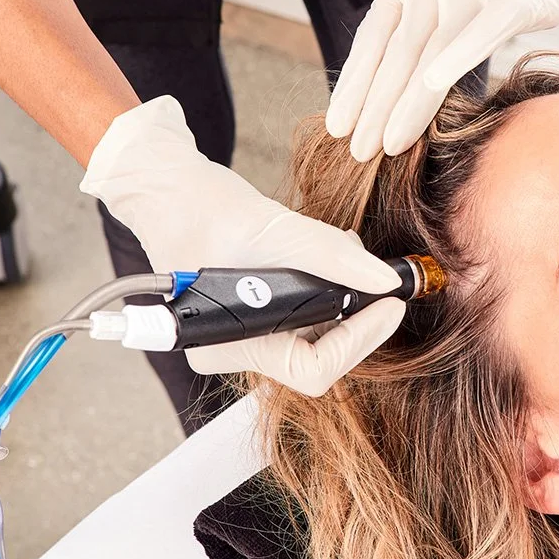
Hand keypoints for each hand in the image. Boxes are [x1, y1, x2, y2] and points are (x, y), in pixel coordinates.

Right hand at [80, 96, 405, 395]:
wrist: (168, 188)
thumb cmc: (202, 207)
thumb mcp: (273, 227)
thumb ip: (331, 256)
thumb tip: (385, 281)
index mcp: (227, 343)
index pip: (312, 369)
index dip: (360, 339)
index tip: (391, 302)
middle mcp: (234, 350)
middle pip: (319, 353)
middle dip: (355, 311)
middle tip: (377, 273)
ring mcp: (244, 335)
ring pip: (316, 331)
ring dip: (342, 295)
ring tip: (345, 248)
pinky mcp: (255, 314)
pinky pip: (304, 314)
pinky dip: (325, 285)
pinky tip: (331, 252)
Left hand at [325, 0, 558, 161]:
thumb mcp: (451, 12)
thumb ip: (421, 43)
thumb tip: (390, 100)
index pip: (374, 40)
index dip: (355, 84)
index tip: (339, 127)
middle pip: (397, 53)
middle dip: (375, 105)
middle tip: (358, 151)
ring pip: (432, 51)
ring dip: (408, 100)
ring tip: (388, 144)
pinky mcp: (511, 1)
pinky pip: (483, 32)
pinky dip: (458, 57)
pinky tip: (434, 86)